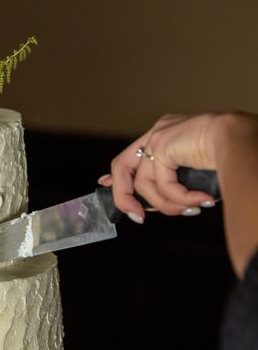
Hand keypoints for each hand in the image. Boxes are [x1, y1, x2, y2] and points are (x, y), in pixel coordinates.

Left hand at [99, 113, 218, 222]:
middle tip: (139, 217)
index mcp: (167, 134)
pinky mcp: (162, 145)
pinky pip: (161, 184)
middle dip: (125, 196)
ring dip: (167, 205)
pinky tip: (200, 201)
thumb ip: (174, 183)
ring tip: (191, 209)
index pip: (132, 156)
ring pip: (145, 184)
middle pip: (122, 167)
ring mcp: (158, 137)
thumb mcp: (195, 173)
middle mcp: (159, 132)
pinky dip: (179, 198)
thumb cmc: (230, 157)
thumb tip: (154, 205)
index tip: (105, 187)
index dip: (117, 176)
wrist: (244, 140)